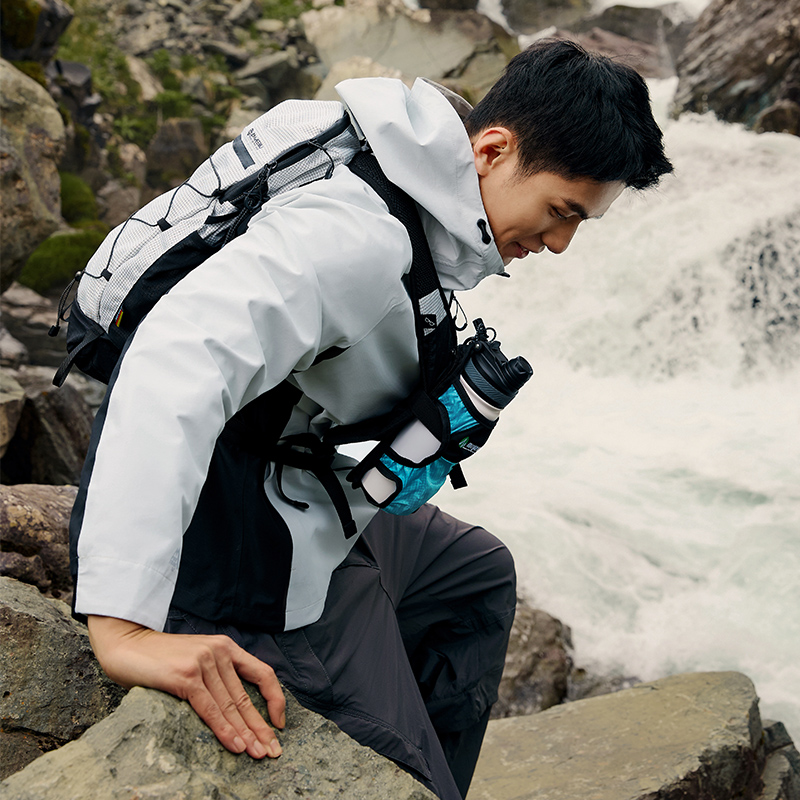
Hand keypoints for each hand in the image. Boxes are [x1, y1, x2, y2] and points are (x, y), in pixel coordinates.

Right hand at [87, 615, 284, 758]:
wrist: (128, 644)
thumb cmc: (161, 659)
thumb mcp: (197, 659)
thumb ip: (216, 676)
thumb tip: (236, 711)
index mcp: (226, 647)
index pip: (262, 673)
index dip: (275, 698)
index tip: (279, 722)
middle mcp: (219, 652)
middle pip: (246, 696)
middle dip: (261, 727)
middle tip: (273, 750)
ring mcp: (203, 663)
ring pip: (230, 706)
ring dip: (246, 734)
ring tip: (258, 754)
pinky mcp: (186, 677)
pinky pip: (211, 709)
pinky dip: (224, 730)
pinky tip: (235, 745)